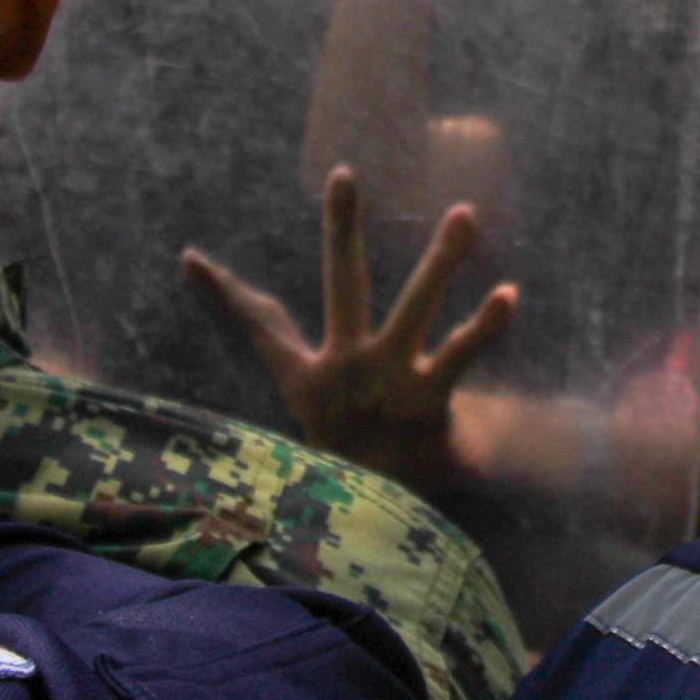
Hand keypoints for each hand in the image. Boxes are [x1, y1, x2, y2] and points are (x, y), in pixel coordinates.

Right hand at [182, 166, 518, 492]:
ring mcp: (390, 381)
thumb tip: (231, 311)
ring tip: (464, 213)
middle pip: (342, 285)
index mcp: (313, 376)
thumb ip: (280, 346)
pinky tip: (508, 294)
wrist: (389, 522)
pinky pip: (460, 356)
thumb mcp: (311, 403)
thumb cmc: (353, 449)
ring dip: (440, 261)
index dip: (223, 294)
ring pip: (415, 308)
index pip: (260, 327)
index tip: (192, 259)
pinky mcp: (429, 401)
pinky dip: (485, 326)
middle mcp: (348, 368)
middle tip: (343, 177)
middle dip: (340, 229)